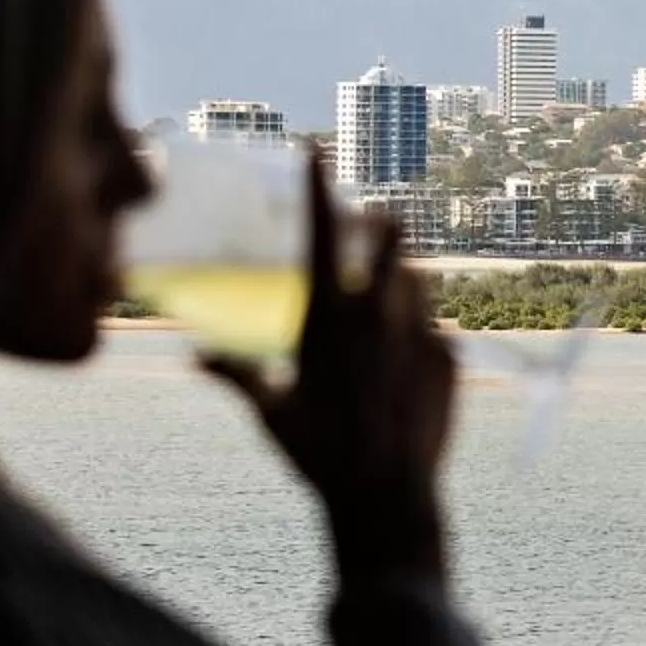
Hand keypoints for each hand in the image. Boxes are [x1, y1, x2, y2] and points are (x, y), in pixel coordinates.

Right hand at [201, 147, 457, 580]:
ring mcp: (420, 332)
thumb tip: (194, 356)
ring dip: (401, 282)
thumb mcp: (271, 415)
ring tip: (386, 305)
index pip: (318, 234)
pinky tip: (405, 369)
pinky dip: (420, 336)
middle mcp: (376, 314)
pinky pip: (436, 330)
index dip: (316, 186)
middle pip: (389, 240)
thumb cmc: (319, 456)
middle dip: (382, 224)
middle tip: (376, 222)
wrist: (386, 497)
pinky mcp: (451, 356)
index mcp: (327, 317)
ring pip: (417, 281)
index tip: (316, 148)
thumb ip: (236, 377)